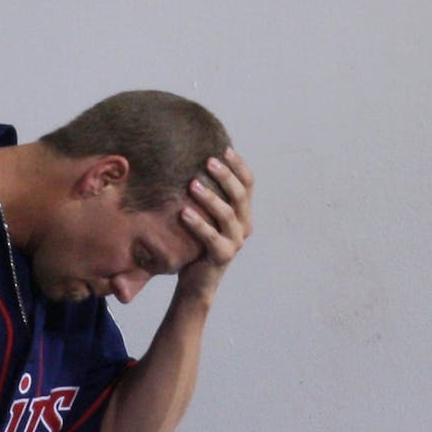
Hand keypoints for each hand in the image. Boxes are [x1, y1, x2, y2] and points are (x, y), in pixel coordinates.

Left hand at [177, 147, 254, 298]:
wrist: (194, 283)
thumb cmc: (194, 244)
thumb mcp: (202, 217)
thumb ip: (204, 196)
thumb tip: (191, 164)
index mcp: (243, 213)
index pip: (248, 183)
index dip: (238, 165)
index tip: (224, 148)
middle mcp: (244, 226)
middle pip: (239, 195)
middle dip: (225, 176)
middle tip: (208, 161)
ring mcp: (235, 242)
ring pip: (227, 214)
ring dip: (210, 197)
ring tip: (191, 184)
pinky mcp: (222, 256)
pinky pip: (212, 237)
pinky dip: (198, 224)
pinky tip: (183, 212)